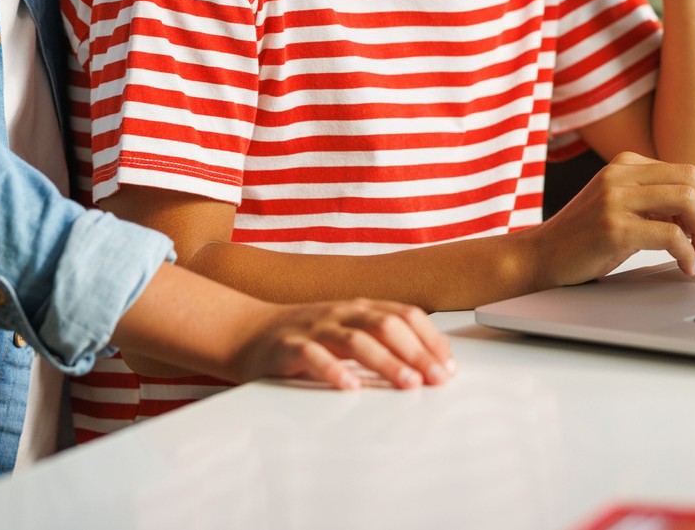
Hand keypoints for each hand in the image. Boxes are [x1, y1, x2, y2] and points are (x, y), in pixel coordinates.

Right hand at [235, 298, 454, 391]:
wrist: (246, 332)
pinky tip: (350, 386)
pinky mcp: (288, 346)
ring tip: (408, 384)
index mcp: (360, 308)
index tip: (449, 365)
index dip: (430, 339)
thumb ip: (382, 340)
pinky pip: (313, 355)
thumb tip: (430, 360)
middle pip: (387, 326)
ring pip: (356, 339)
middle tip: (437, 379)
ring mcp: (315, 327)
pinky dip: (333, 370)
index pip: (405, 315)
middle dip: (417, 352)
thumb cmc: (305, 336)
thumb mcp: (347, 331)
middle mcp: (341, 313)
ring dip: (387, 362)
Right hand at [529, 150, 694, 285]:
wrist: (540, 255)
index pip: (688, 172)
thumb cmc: (585, 238)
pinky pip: (670, 236)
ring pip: (686, 201)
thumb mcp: (622, 207)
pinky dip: (687, 254)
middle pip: (692, 181)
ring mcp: (615, 198)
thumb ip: (656, 202)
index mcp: (626, 164)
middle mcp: (620, 173)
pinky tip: (686, 267)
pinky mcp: (613, 227)